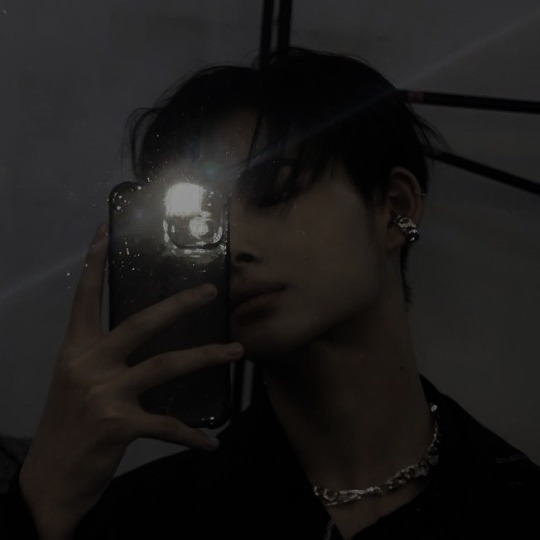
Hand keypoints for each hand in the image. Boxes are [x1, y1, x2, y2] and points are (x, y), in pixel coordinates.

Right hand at [18, 224, 242, 538]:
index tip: (103, 232)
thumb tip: (138, 347)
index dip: (92, 265)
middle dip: (178, 305)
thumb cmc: (65, 428)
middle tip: (210, 291)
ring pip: (166, 365)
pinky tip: (210, 444)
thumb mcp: (75, 384)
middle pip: (141, 323)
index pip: (84, 300)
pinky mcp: (119, 425)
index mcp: (75, 352)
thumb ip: (101, 361)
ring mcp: (105, 394)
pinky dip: (192, 436)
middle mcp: (89, 365)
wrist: (48, 481)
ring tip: (236, 351)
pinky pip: (168, 425)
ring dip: (206, 356)